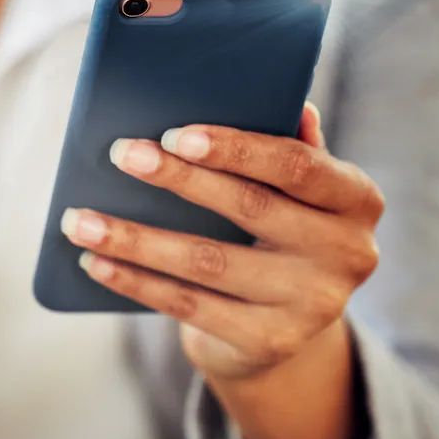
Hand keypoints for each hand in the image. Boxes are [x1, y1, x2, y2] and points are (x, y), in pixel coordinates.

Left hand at [59, 104, 384, 438]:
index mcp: (358, 200)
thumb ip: (288, 143)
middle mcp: (348, 255)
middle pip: (249, 209)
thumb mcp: (296, 189)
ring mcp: (311, 306)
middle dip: (178, 179)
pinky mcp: (268, 343)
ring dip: (136, 238)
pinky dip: (135, 281)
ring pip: (208, 263)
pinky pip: (188, 306)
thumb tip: (278, 95)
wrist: (286, 328)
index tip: (178, 133)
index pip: (299, 165)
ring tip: (80, 218)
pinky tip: (95, 261)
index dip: (237, 148)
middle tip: (121, 154)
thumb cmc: (280, 230)